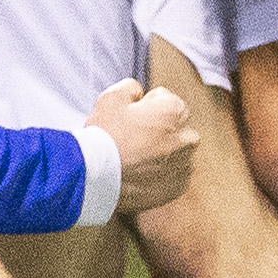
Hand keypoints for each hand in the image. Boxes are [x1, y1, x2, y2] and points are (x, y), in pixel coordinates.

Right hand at [90, 77, 195, 216]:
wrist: (92, 178)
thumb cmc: (102, 136)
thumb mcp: (111, 97)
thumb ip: (131, 88)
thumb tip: (139, 93)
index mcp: (174, 113)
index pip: (170, 101)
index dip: (148, 106)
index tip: (131, 117)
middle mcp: (185, 139)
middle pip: (179, 128)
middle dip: (164, 130)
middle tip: (134, 138)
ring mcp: (182, 167)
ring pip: (179, 155)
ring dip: (164, 154)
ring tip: (135, 159)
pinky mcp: (174, 189)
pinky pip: (174, 178)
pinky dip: (161, 176)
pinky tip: (139, 176)